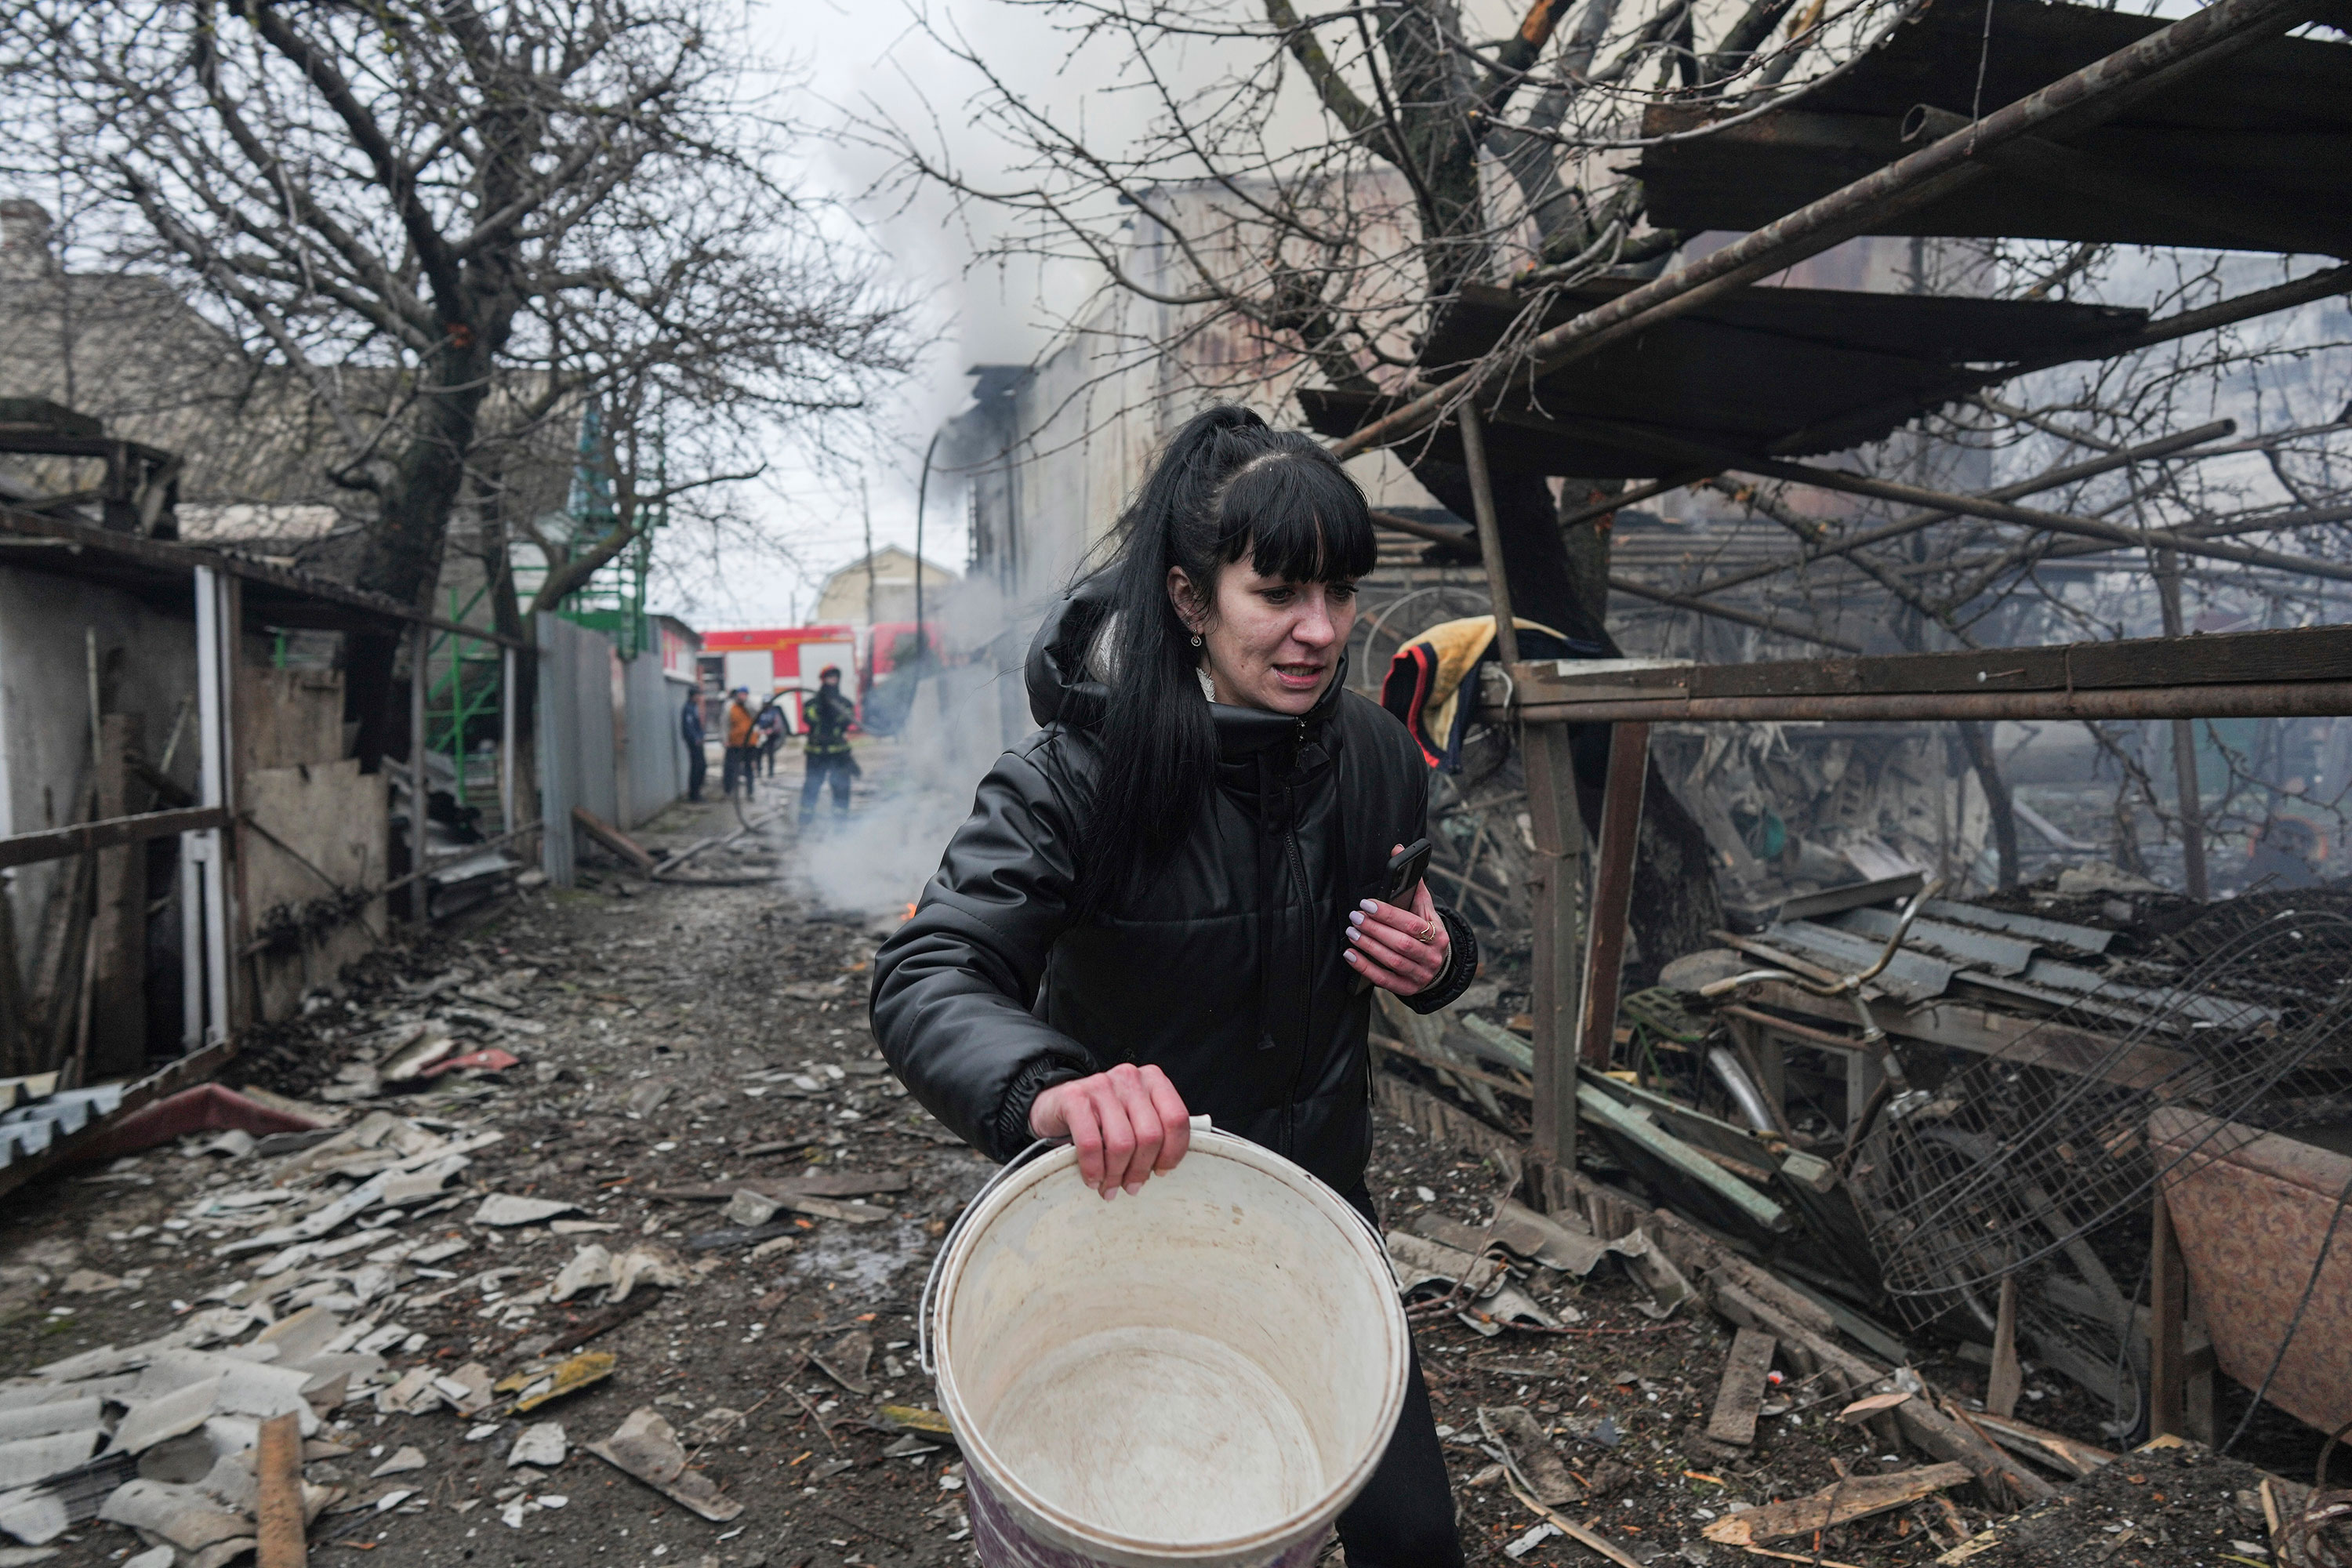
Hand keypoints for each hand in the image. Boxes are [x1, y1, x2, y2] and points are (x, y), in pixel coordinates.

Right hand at [1028, 1063, 1191, 1198]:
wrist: (1054, 1104)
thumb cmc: (1102, 1117)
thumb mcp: (1133, 1117)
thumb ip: (1154, 1133)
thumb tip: (1164, 1168)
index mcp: (1153, 1080)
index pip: (1176, 1119)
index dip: (1173, 1152)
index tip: (1161, 1171)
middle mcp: (1130, 1078)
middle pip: (1150, 1135)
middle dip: (1141, 1169)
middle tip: (1131, 1187)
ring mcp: (1102, 1084)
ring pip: (1122, 1143)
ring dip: (1116, 1174)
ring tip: (1110, 1187)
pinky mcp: (1075, 1097)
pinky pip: (1091, 1144)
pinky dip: (1094, 1169)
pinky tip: (1093, 1179)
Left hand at [1344, 844, 1451, 996]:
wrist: (1439, 964)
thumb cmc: (1427, 931)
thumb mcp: (1425, 909)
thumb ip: (1413, 882)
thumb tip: (1398, 849)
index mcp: (1438, 934)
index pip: (1411, 924)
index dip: (1387, 914)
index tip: (1367, 904)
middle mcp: (1432, 956)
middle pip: (1401, 944)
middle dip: (1375, 929)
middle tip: (1355, 917)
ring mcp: (1421, 975)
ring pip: (1393, 962)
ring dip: (1369, 947)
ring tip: (1352, 933)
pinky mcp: (1408, 988)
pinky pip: (1385, 980)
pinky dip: (1366, 968)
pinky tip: (1351, 955)